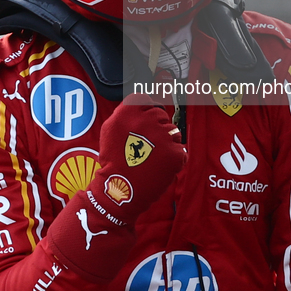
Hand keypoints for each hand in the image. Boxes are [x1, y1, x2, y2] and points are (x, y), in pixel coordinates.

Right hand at [91, 93, 186, 225]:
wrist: (120, 189)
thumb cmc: (114, 160)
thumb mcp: (110, 128)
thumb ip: (126, 112)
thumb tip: (143, 104)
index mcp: (129, 111)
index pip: (146, 100)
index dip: (145, 113)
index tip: (142, 125)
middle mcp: (147, 120)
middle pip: (161, 115)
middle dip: (156, 128)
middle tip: (145, 146)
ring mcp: (163, 136)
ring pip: (173, 131)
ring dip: (166, 142)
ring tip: (152, 157)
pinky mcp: (175, 153)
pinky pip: (180, 149)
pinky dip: (174, 158)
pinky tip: (159, 165)